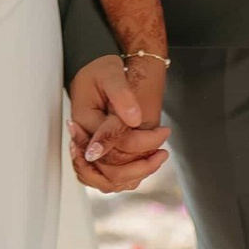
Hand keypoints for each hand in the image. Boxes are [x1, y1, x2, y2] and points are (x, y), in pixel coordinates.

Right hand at [69, 51, 168, 192]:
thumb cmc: (102, 70)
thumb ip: (122, 97)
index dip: (144, 142)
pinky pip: (108, 175)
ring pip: (108, 179)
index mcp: (85, 122)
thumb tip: (135, 120)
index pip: (115, 144)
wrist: (95, 70)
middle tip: (163, 153)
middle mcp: (84, 140)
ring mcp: (89, 148)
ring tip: (157, 160)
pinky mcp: (97, 151)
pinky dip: (127, 176)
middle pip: (109, 171)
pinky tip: (145, 165)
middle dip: (141, 167)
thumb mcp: (112, 74)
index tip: (164, 131)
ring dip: (135, 174)